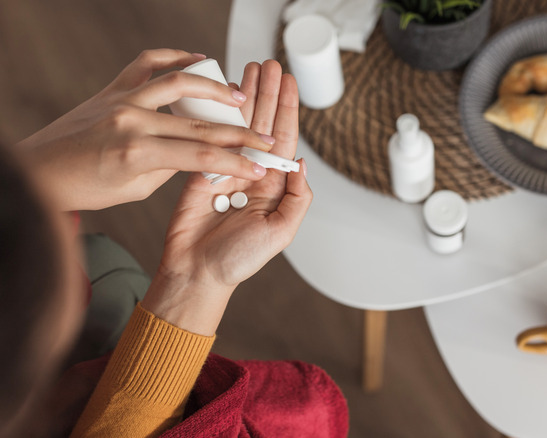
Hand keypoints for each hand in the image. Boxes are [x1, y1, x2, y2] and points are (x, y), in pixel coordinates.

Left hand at [17, 49, 272, 210]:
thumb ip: (169, 167)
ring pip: (180, 82)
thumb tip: (197, 153)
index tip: (260, 165)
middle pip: (200, 124)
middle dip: (239, 132)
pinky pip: (149, 62)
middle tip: (264, 137)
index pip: (201, 156)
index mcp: (136, 154)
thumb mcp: (133, 189)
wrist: (39, 171)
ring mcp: (121, 99)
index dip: (236, 161)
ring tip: (239, 96)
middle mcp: (130, 120)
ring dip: (215, 88)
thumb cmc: (81, 187)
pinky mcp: (113, 87)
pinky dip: (176, 57)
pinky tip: (197, 60)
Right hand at [141, 60, 311, 334]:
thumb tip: (300, 162)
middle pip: (262, 124)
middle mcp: (252, 172)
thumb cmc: (239, 259)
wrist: (196, 271)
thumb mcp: (281, 232)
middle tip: (270, 64)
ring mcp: (226, 169)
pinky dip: (216, 114)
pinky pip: (210, 137)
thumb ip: (297, 198)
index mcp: (274, 185)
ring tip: (250, 68)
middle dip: (267, 93)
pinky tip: (222, 95)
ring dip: (245, 97)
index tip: (289, 82)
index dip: (287, 109)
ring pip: (238, 125)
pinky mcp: (200, 170)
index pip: (283, 139)